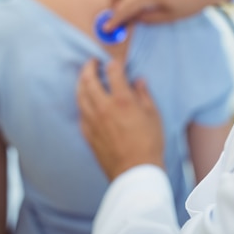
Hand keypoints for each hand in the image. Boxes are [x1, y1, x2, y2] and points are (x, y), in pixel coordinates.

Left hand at [77, 59, 163, 179]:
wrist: (135, 171)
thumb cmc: (149, 143)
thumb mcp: (153, 114)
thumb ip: (143, 94)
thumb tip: (138, 80)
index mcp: (122, 100)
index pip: (113, 72)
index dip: (113, 63)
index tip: (114, 62)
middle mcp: (104, 108)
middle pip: (89, 80)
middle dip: (89, 67)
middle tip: (92, 62)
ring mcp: (93, 121)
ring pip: (80, 95)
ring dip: (81, 82)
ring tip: (84, 76)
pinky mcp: (88, 134)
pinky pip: (80, 112)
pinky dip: (81, 101)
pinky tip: (84, 100)